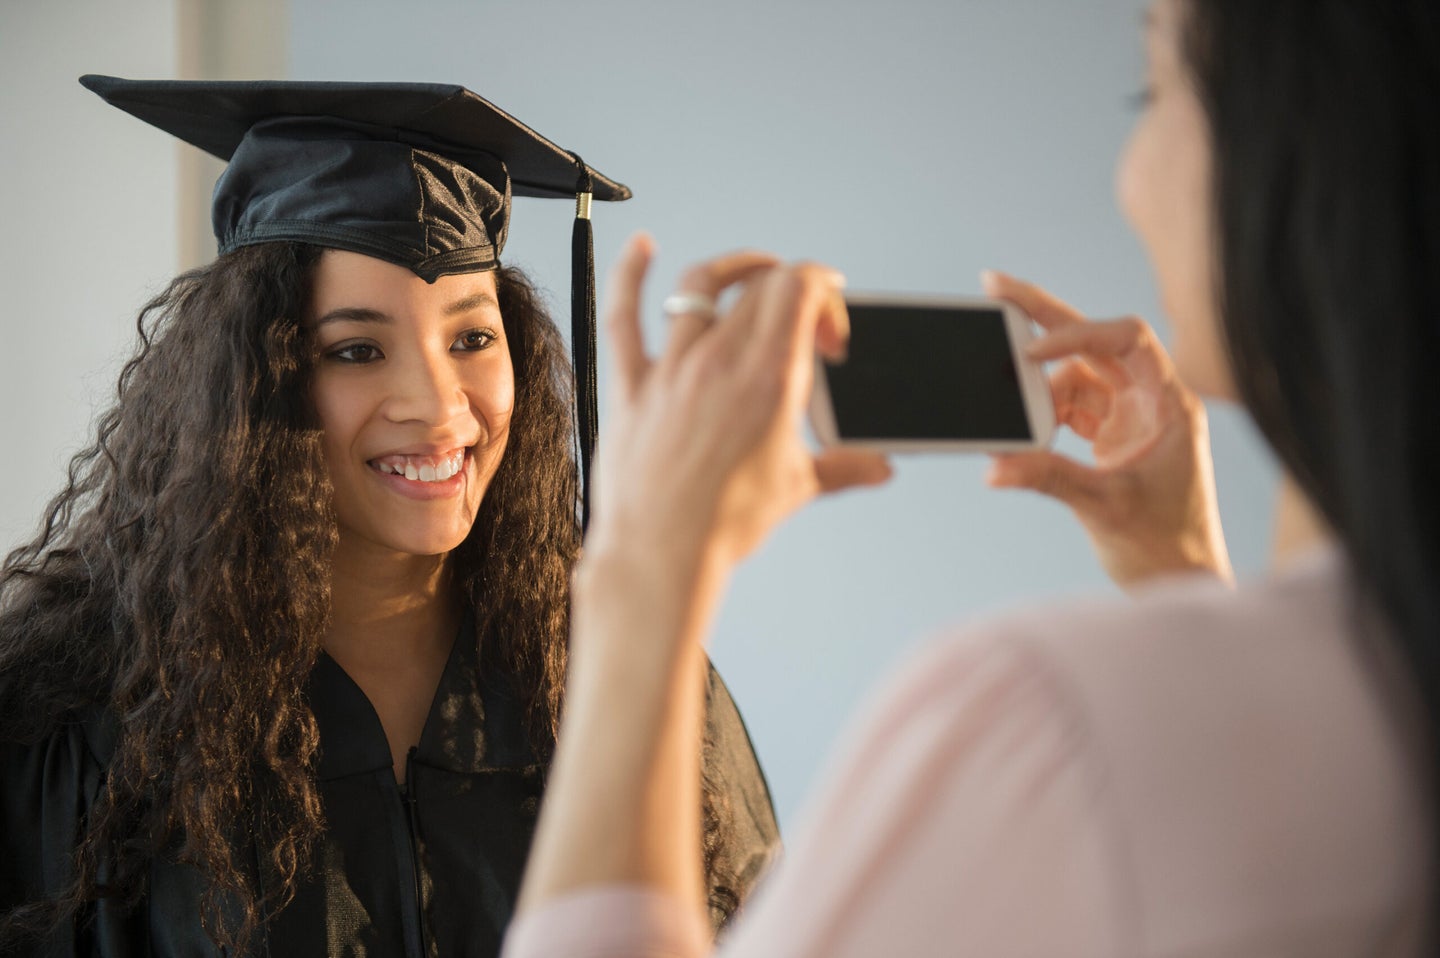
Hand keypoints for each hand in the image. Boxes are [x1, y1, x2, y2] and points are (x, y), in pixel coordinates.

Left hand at [586, 235, 891, 572]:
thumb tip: (878, 467)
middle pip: (761, 286)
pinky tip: (641, 247)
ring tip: (751, 273)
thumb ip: (843, 467)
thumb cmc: (726, 524)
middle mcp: (721, 360)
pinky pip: (624, 315)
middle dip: (794, 293)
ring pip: (701, 284)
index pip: (802, 288)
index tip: (829, 327)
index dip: (824, 290)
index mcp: (771, 377)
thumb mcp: (796, 488)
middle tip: (804, 328)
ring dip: (733, 269)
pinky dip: (630, 273)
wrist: (663, 552)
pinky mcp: (633, 384)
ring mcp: (673, 368)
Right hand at [982, 271, 1231, 588]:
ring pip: (1077, 374)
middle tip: (995, 288)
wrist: (1181, 581)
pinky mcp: (1112, 438)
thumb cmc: (1166, 547)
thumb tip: (995, 466)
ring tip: (997, 376)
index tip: (1031, 352)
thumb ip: (1048, 479)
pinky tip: (1017, 420)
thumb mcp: (1103, 507)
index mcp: (1169, 404)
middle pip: (1096, 340)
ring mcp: (1131, 417)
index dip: (1077, 334)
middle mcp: (1152, 401)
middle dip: (1045, 315)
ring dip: (1037, 378)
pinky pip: (1070, 407)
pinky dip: (1041, 412)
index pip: (1127, 340)